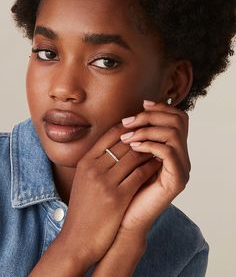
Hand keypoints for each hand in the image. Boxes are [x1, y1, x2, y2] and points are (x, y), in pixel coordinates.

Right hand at [59, 122, 159, 265]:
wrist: (77, 240)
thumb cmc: (83, 209)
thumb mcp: (84, 180)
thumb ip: (97, 162)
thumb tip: (115, 147)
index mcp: (85, 162)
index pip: (110, 135)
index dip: (128, 128)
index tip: (140, 127)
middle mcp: (93, 168)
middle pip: (123, 142)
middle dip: (141, 137)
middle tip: (155, 134)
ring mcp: (104, 182)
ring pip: (133, 156)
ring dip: (149, 151)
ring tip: (159, 148)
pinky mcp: (117, 197)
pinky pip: (139, 174)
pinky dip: (150, 167)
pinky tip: (158, 165)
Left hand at [118, 101, 190, 234]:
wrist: (125, 218)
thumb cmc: (126, 187)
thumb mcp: (131, 157)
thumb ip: (138, 138)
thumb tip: (133, 116)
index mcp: (173, 150)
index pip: (177, 118)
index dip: (161, 108)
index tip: (142, 104)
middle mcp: (182, 157)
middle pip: (178, 121)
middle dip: (151, 116)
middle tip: (129, 121)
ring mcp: (182, 168)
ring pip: (173, 134)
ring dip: (147, 130)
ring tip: (126, 136)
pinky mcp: (177, 180)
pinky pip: (168, 152)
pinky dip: (149, 144)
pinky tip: (132, 146)